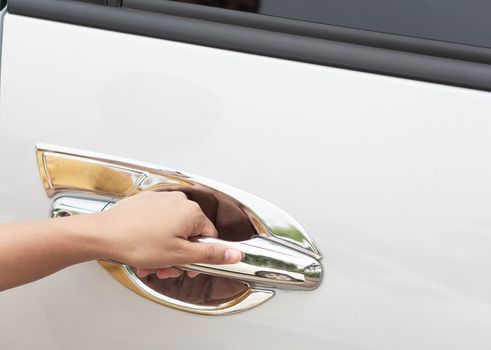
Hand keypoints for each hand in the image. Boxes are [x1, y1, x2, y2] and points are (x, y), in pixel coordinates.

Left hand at [96, 191, 242, 278]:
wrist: (102, 234)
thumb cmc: (136, 242)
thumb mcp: (179, 255)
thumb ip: (210, 255)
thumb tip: (234, 254)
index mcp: (191, 212)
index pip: (208, 238)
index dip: (198, 257)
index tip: (187, 267)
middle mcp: (179, 201)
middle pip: (189, 235)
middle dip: (178, 256)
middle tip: (165, 267)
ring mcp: (161, 200)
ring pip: (173, 231)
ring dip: (165, 250)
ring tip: (150, 262)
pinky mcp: (146, 203)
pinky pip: (159, 222)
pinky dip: (154, 237)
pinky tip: (143, 249)